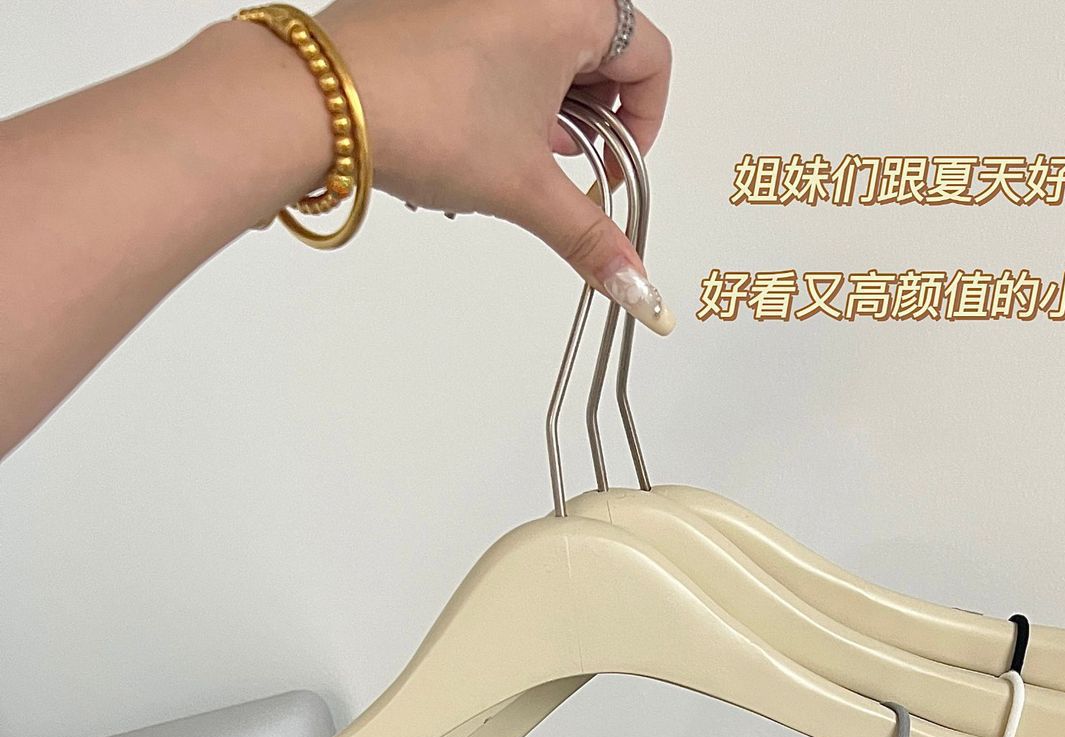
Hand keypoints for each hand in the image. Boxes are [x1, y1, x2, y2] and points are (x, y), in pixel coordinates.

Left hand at [317, 0, 673, 330]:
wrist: (320, 98)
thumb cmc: (422, 114)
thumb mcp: (525, 188)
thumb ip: (591, 237)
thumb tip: (636, 287)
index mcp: (569, 5)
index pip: (650, 58)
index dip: (646, 125)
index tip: (615, 169)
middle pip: (602, 50)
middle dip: (594, 119)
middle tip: (563, 166)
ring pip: (548, 45)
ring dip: (548, 105)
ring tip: (514, 154)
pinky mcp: (440, 3)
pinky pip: (499, 35)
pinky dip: (505, 82)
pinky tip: (476, 128)